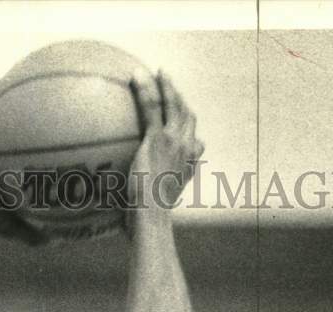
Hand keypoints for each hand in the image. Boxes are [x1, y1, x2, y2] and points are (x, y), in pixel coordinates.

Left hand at [127, 69, 203, 213]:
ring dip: (167, 86)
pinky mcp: (158, 138)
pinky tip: (136, 75)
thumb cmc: (151, 217)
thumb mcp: (162, 203)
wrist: (152, 216)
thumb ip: (158, 192)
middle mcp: (188, 149)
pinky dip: (145, 88)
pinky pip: (152, 106)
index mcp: (190, 165)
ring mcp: (174, 141)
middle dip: (180, 97)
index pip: (196, 140)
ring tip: (158, 73)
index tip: (183, 115)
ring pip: (174, 105)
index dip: (189, 124)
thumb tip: (145, 195)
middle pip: (187, 116)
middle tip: (169, 82)